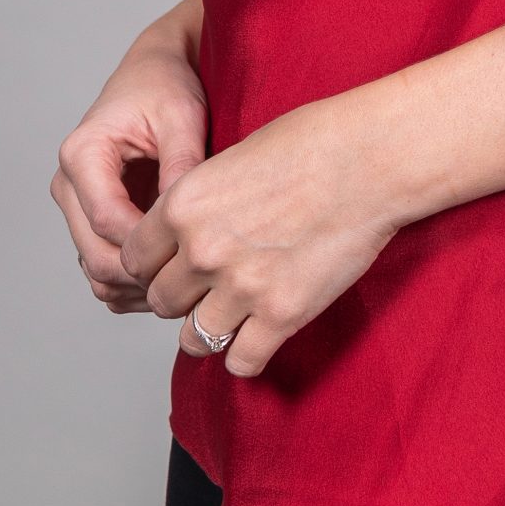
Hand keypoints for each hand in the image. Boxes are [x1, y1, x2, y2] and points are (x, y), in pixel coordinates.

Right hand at [52, 41, 208, 315]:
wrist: (154, 72)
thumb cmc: (166, 86)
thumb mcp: (182, 115)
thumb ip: (182, 163)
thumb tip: (184, 218)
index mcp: (82, 154)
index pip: (108, 222)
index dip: (151, 246)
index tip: (195, 250)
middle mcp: (67, 185)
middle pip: (96, 257)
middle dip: (146, 274)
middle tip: (197, 276)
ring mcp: (76, 208)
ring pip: (96, 272)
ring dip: (138, 286)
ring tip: (188, 276)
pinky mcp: (90, 222)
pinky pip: (103, 270)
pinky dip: (132, 283)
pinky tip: (172, 272)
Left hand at [119, 95, 399, 378]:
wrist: (370, 159)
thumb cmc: (311, 144)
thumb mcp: (231, 159)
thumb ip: (198, 204)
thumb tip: (185, 236)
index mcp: (183, 206)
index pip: (133, 259)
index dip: (154, 264)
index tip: (174, 263)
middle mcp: (202, 250)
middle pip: (160, 301)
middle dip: (182, 296)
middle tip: (210, 287)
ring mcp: (241, 287)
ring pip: (192, 340)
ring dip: (209, 329)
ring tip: (233, 315)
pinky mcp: (282, 314)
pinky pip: (241, 361)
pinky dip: (248, 353)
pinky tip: (262, 333)